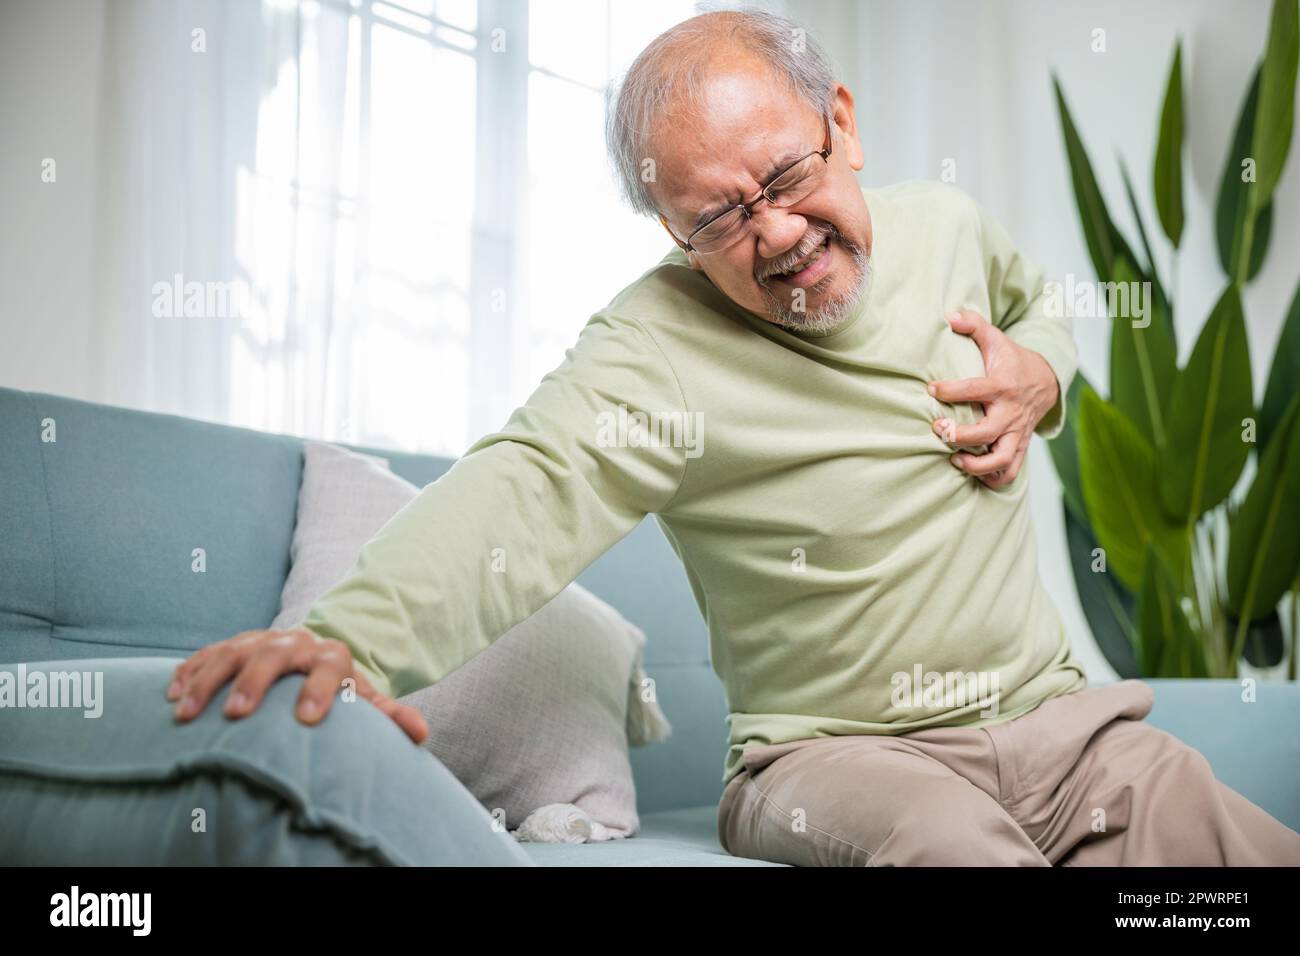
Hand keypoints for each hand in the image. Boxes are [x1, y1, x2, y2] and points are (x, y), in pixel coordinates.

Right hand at [166, 628, 428, 743]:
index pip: (331, 666)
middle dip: (254, 683)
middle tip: (238, 715)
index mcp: (332, 655)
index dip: (321, 689)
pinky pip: (206, 653)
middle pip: (273, 655)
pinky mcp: (232, 645)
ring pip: (231, 652)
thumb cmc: (339, 688)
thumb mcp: (364, 697)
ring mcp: (259, 640)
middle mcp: (294, 642)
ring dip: (207, 681)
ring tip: (186, 713)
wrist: (314, 655)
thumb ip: (388, 715)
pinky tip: (171, 694)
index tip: (307, 719)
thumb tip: (421, 733)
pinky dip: (187, 671)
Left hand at [927, 309, 1059, 489]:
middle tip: (939, 430)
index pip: (974, 389)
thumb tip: (950, 315)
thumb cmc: (1012, 360)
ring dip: (976, 465)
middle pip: (987, 432)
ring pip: (1002, 459)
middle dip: (960, 436)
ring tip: (954, 460)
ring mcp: (1016, 432)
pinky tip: (972, 474)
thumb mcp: (996, 339)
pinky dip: (993, 479)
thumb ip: (974, 325)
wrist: (1046, 381)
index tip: (931, 389)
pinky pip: (1010, 471)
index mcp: (1001, 385)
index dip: (949, 390)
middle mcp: (1010, 412)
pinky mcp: (1019, 446)